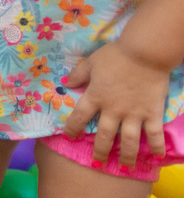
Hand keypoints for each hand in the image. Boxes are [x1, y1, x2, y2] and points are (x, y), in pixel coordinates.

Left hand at [62, 40, 170, 165]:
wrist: (144, 54)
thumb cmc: (115, 56)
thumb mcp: (91, 62)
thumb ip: (78, 75)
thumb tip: (64, 83)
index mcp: (95, 96)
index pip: (80, 116)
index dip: (73, 128)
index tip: (69, 136)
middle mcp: (113, 109)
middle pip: (105, 135)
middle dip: (100, 151)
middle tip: (98, 163)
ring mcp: (134, 114)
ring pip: (128, 140)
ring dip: (126, 155)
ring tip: (125, 166)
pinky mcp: (152, 113)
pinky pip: (154, 134)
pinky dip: (156, 147)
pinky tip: (156, 157)